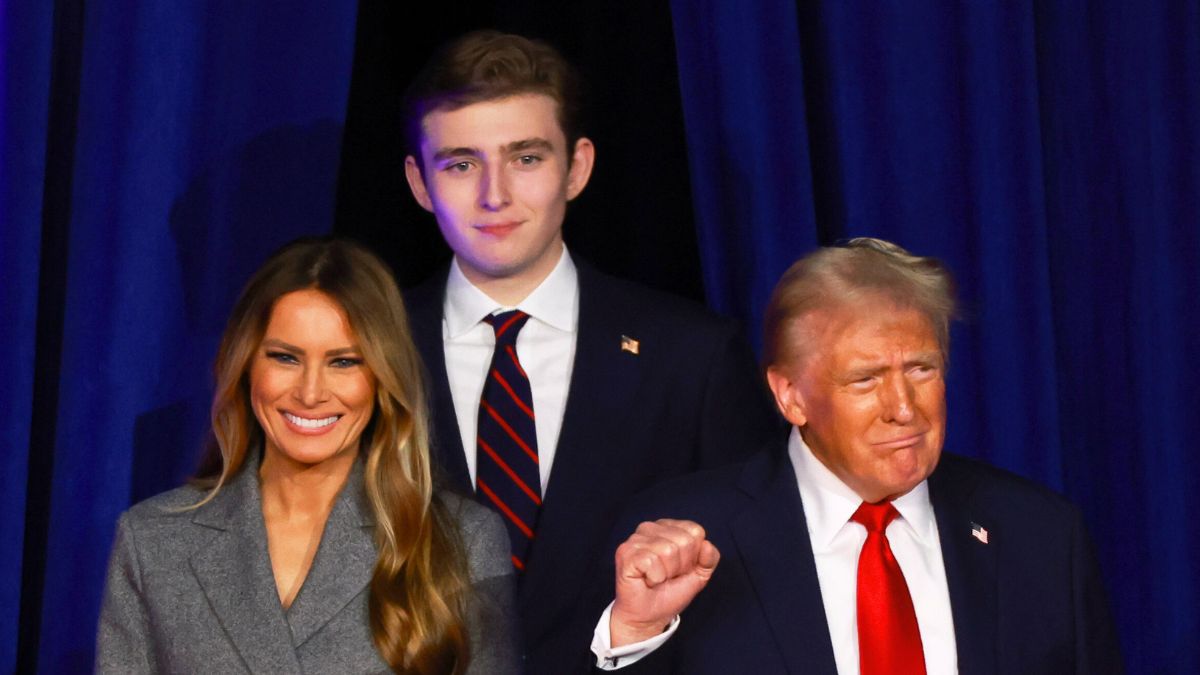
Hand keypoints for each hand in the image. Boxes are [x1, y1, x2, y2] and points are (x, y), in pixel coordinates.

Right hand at [609, 519, 719, 646]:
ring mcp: (635, 539)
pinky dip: (654, 578)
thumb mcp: (699, 575)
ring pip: (668, 550)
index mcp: (668, 527)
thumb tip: (707, 545)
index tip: (681, 569)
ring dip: (666, 573)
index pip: (695, 531)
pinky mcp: (625, 552)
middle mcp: (650, 527)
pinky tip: (646, 580)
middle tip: (667, 576)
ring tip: (656, 578)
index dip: (693, 556)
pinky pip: (652, 561)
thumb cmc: (670, 593)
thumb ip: (709, 559)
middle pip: (684, 541)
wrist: (649, 617)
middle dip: (681, 566)